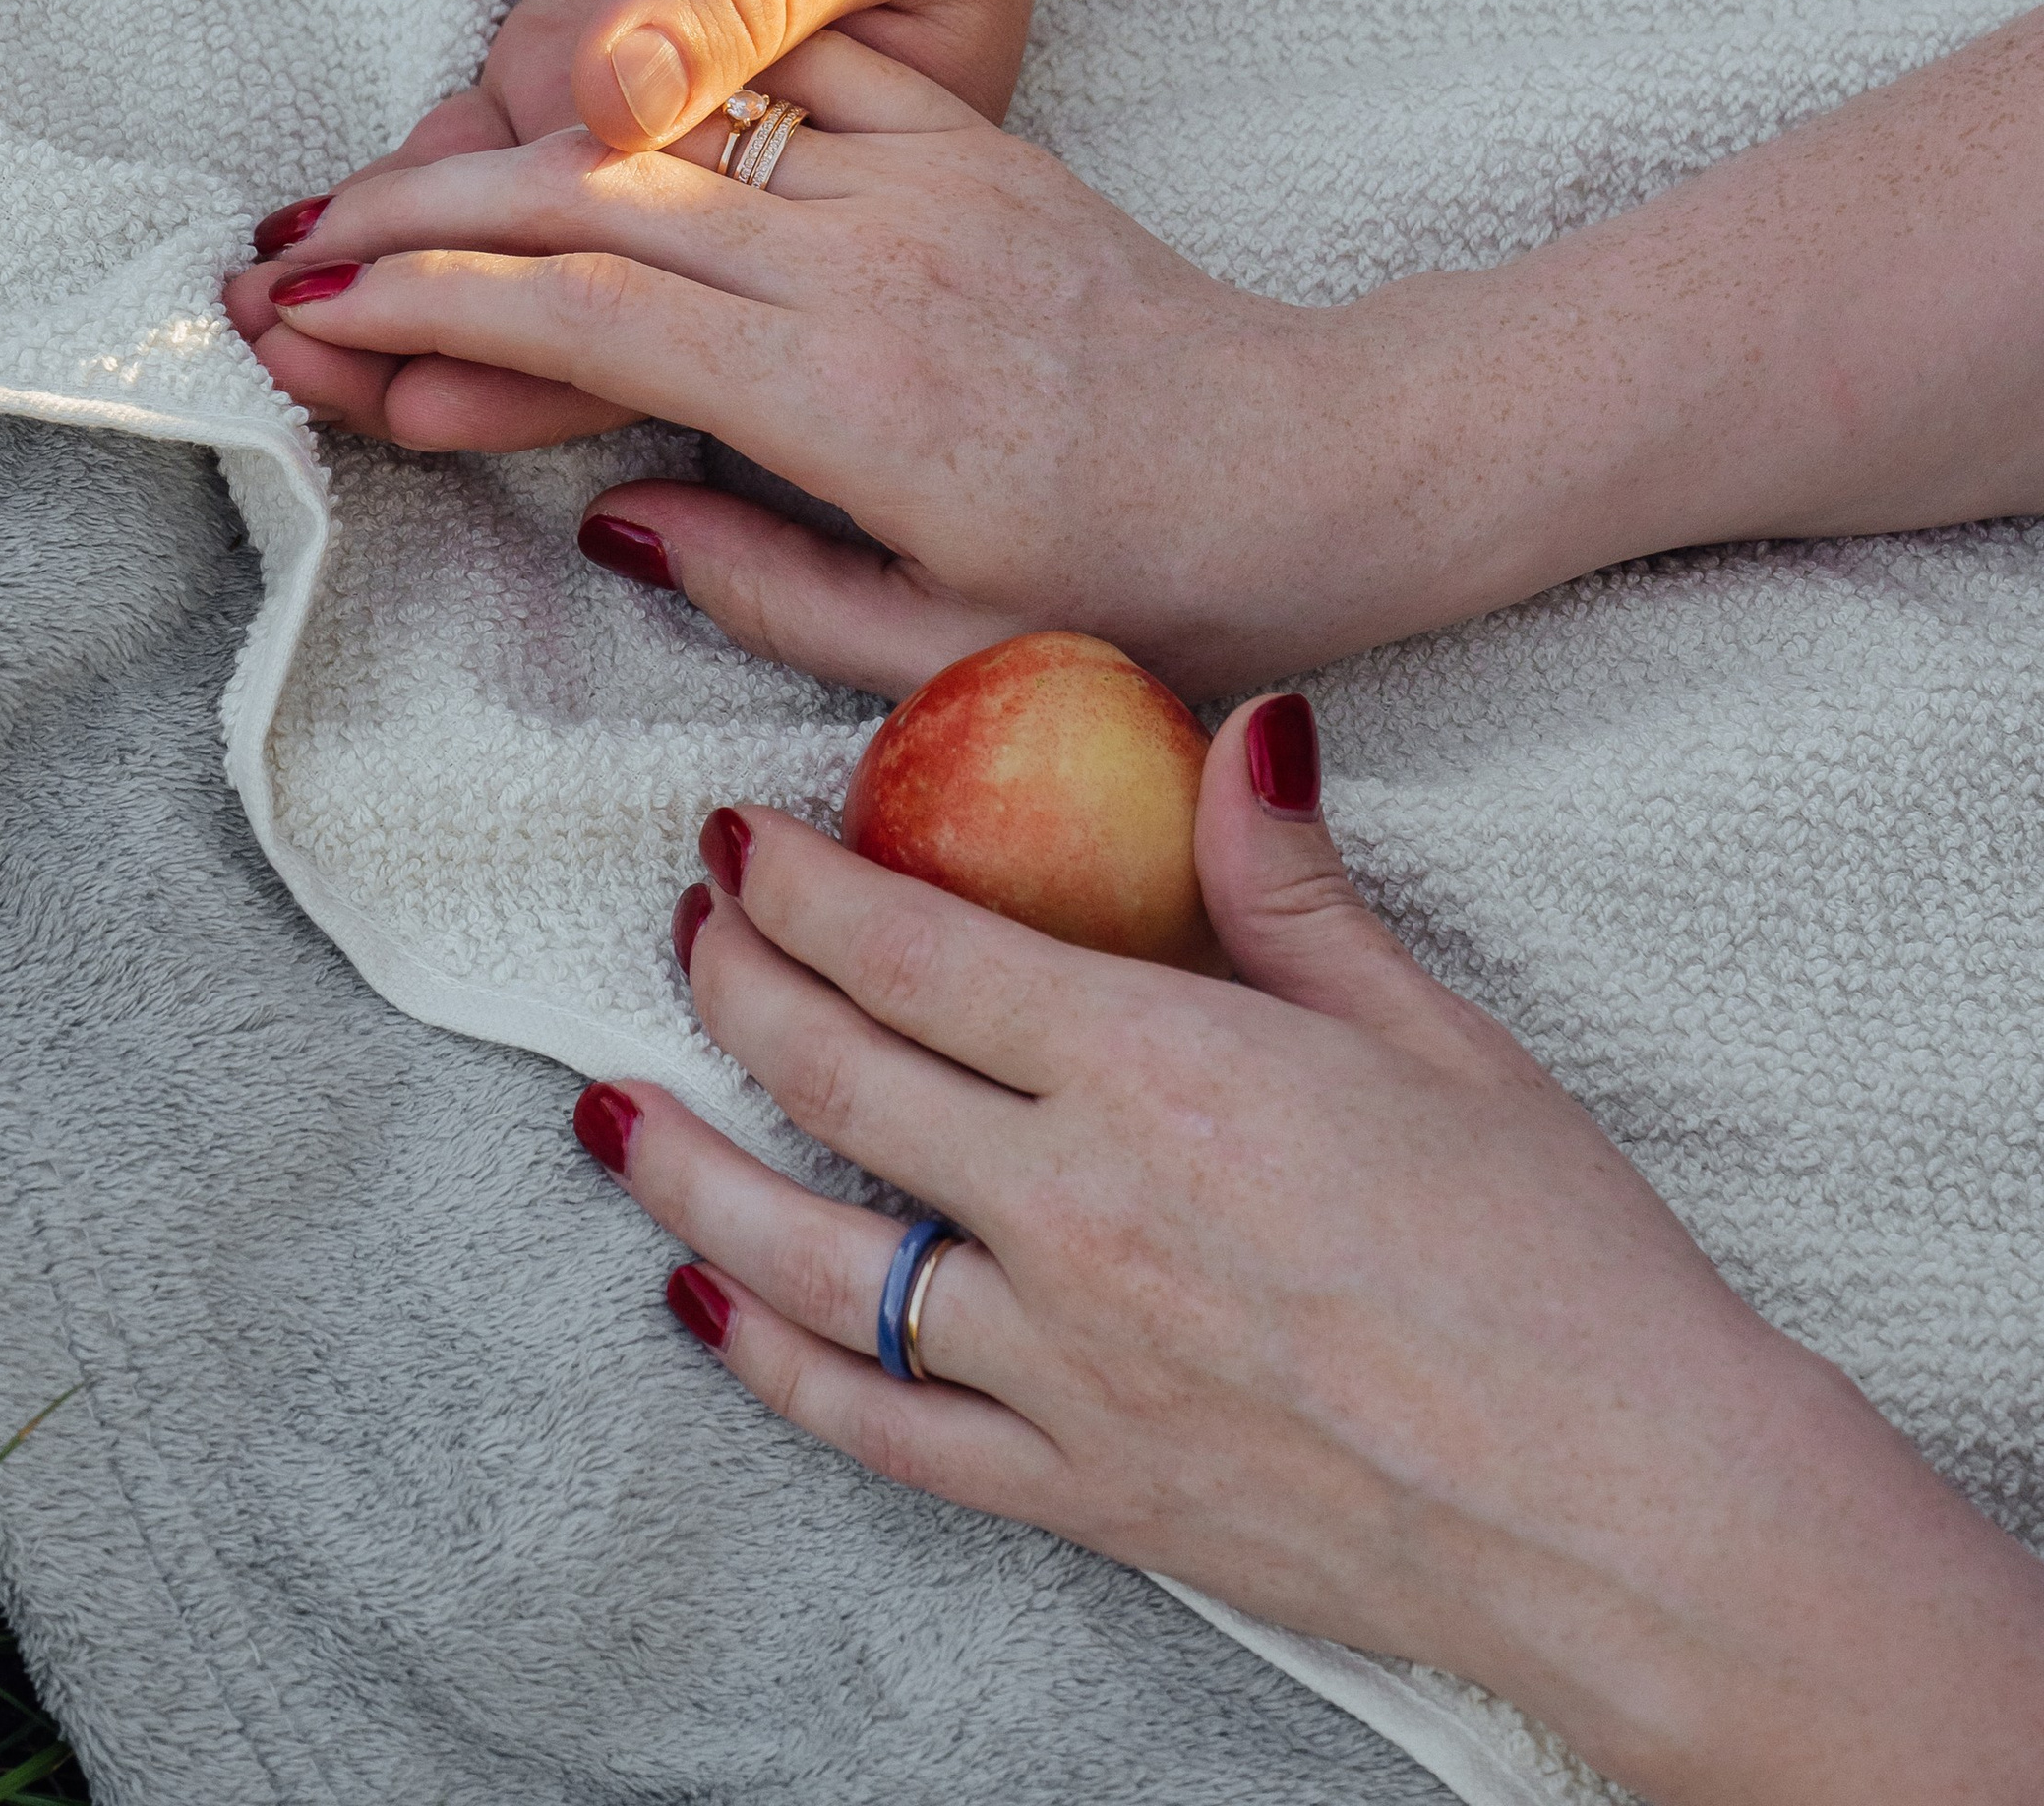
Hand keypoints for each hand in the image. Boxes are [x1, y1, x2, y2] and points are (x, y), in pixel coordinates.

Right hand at [225, 29, 1489, 690]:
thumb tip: (605, 517)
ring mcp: (919, 185)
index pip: (587, 319)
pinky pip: (787, 81)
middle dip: (417, 214)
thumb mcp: (948, 647)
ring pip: (667, 133)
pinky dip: (669, 82)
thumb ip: (759, 582)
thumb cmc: (1143, 592)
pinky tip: (575, 102)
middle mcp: (868, 264)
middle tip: (287, 248)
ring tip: (381, 184)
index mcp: (851, 398)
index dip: (431, 306)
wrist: (1321, 463)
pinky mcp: (966, 146)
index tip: (314, 315)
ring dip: (508, 148)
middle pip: (592, 201)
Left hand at [226, 0, 1126, 461]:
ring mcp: (660, 140)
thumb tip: (612, 100)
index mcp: (851, 200)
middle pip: (580, 305)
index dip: (544, 360)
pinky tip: (311, 228)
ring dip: (391, 282)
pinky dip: (405, 191)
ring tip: (262, 314)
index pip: (683, 310)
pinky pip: (495, 154)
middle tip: (284, 352)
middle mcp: (745, 202)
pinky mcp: (599, 70)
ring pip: (520, 247)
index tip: (412, 373)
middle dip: (424, 340)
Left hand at [574, 703, 2043, 1805]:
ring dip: (691, 1170)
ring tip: (608, 1107)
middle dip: (732, 982)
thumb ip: (1290, 885)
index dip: (799, 882)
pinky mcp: (1082, 1489)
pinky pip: (880, 1427)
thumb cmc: (1553, 1256)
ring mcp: (1063, 1363)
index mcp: (1155, 1070)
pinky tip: (704, 1313)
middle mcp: (1074, 1212)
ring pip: (811, 1257)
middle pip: (839, 1076)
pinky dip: (772, 1368)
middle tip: (680, 923)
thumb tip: (1240, 724)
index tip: (734, 833)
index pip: (912, 950)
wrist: (1624, 1509)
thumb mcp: (1431, 1032)